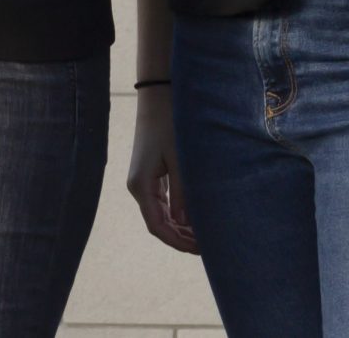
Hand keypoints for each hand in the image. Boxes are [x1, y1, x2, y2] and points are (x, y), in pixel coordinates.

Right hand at [125, 87, 196, 252]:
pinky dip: (178, 214)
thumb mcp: (180, 161)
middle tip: (209, 246)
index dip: (177, 242)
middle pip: (159, 224)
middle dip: (182, 238)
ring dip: (181, 227)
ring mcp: (144, 181)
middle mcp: (139, 187)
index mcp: (141, 186)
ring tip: (206, 234)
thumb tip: (187, 224)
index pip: (157, 227)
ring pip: (162, 215)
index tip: (200, 250)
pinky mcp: (151, 174)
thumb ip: (183, 194)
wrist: (158, 98)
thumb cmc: (170, 126)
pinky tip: (195, 218)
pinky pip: (163, 203)